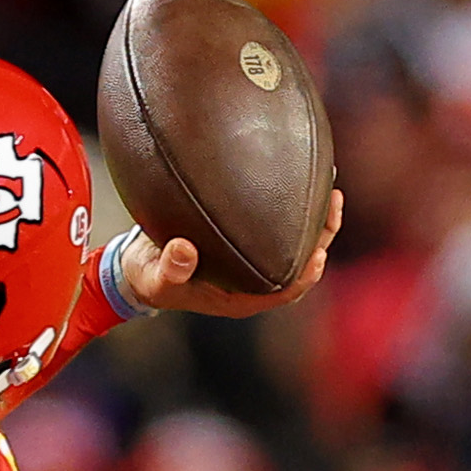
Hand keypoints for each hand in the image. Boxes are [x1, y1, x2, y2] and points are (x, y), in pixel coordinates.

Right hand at [108, 193, 341, 317]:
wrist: (137, 267)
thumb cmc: (148, 277)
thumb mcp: (152, 278)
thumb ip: (168, 270)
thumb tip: (184, 250)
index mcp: (240, 298)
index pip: (284, 292)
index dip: (305, 276)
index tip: (319, 254)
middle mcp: (253, 280)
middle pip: (300, 264)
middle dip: (321, 237)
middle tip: (333, 200)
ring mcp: (251, 260)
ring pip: (294, 243)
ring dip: (313, 218)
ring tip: (327, 182)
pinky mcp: (245, 238)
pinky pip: (275, 223)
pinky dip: (288, 203)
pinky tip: (295, 172)